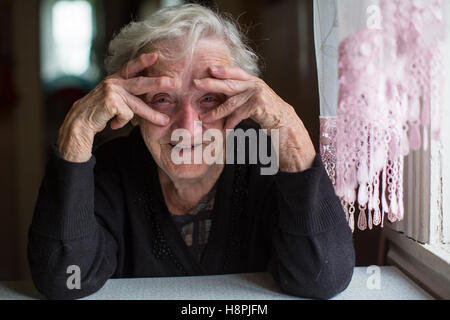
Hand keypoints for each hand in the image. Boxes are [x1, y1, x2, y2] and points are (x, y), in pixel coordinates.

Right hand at [57, 53, 173, 161]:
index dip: (143, 60)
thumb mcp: (113, 100)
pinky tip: (113, 123)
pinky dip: (122, 122)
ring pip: (138, 104)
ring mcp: (111, 91)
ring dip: (152, 114)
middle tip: (174, 83)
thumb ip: (128, 97)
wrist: (79, 122)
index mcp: (115, 80)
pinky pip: (127, 115)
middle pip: (140, 83)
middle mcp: (113, 82)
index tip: (156, 55)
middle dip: (158, 83)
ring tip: (164, 121)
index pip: (131, 67)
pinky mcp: (110, 102)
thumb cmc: (98, 112)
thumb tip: (150, 101)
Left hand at [194, 65, 315, 171]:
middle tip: (196, 84)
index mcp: (252, 81)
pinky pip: (239, 114)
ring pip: (231, 103)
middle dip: (211, 83)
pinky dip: (230, 122)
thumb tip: (217, 98)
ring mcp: (257, 94)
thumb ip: (239, 95)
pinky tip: (225, 129)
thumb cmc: (265, 113)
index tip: (209, 69)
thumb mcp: (252, 100)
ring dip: (216, 112)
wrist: (284, 123)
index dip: (223, 69)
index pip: (235, 72)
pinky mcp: (259, 106)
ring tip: (204, 118)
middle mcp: (255, 85)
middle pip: (229, 84)